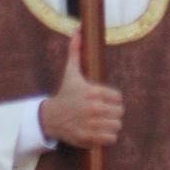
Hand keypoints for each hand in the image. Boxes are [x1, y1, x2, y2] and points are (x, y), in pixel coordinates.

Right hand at [40, 33, 124, 148]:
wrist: (49, 118)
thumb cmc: (65, 94)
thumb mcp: (71, 73)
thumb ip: (76, 52)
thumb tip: (77, 30)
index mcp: (92, 92)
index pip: (118, 97)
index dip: (113, 99)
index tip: (104, 100)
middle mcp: (93, 108)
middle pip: (120, 112)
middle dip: (113, 112)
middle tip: (104, 112)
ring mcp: (90, 124)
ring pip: (117, 126)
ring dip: (112, 125)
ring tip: (102, 122)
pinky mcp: (88, 138)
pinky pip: (110, 139)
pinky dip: (107, 137)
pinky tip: (99, 131)